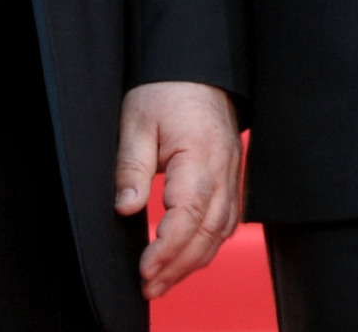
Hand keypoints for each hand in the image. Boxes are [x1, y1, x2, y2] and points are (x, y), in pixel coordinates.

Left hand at [114, 81, 240, 298]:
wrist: (197, 70)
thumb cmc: (166, 92)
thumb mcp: (137, 123)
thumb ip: (131, 168)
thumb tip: (126, 208)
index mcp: (199, 155)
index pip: (189, 215)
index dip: (167, 248)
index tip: (144, 269)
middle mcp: (223, 170)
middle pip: (208, 232)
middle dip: (178, 266)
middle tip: (148, 288)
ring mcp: (231, 175)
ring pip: (220, 232)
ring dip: (193, 261)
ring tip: (162, 282)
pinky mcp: (230, 178)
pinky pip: (226, 221)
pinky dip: (208, 245)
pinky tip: (187, 257)